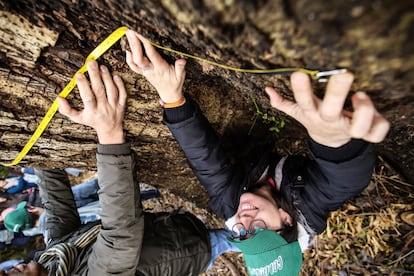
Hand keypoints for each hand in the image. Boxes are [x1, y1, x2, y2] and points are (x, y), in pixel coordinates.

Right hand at [58, 60, 126, 143]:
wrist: (110, 129)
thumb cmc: (91, 121)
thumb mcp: (78, 118)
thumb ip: (67, 109)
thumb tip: (59, 98)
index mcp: (92, 112)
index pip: (87, 98)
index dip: (83, 86)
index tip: (79, 74)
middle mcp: (103, 109)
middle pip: (99, 91)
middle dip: (95, 76)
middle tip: (91, 62)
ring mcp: (114, 106)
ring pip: (111, 90)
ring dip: (107, 78)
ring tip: (102, 66)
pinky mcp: (122, 105)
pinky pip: (122, 94)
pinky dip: (120, 85)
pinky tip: (115, 75)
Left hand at [125, 29, 185, 103]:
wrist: (168, 93)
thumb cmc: (175, 83)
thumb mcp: (181, 76)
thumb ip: (180, 68)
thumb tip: (182, 60)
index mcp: (160, 69)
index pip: (152, 55)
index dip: (146, 45)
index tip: (142, 34)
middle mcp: (150, 70)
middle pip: (139, 57)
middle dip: (134, 44)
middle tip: (131, 31)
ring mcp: (145, 71)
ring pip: (134, 60)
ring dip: (130, 47)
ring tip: (128, 34)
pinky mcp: (143, 72)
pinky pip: (133, 66)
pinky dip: (128, 57)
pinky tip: (127, 49)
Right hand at [265, 72, 389, 146]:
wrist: (331, 143)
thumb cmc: (316, 119)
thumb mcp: (299, 113)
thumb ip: (283, 103)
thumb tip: (267, 90)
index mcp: (313, 114)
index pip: (303, 102)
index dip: (301, 91)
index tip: (298, 73)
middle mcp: (330, 121)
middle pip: (331, 111)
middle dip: (336, 93)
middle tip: (344, 74)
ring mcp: (348, 129)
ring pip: (358, 127)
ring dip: (363, 111)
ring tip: (360, 94)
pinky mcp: (366, 134)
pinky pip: (377, 133)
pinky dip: (379, 123)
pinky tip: (375, 109)